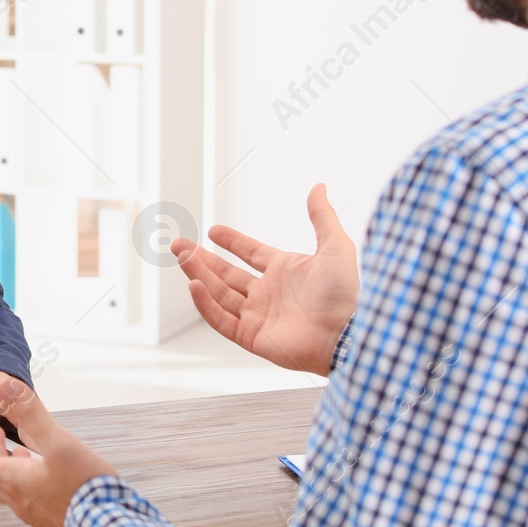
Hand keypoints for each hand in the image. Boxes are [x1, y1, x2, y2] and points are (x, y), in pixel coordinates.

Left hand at [0, 377, 114, 526]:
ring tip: (18, 450)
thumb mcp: (59, 444)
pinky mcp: (53, 521)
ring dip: (9, 465)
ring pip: (12, 486)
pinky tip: (45, 474)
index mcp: (14, 481)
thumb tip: (11, 388)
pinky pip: (30, 497)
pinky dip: (28, 478)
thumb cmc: (85, 492)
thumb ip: (33, 416)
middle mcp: (20, 500)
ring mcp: (36, 514)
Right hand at [172, 182, 357, 377]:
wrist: (347, 334)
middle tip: (180, 245)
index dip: (232, 242)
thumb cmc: (347, 295)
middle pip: (227, 274)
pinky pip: (222, 320)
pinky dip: (205, 304)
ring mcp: (259, 316)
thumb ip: (322, 217)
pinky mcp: (253, 338)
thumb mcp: (336, 246)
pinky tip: (194, 285)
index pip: (251, 254)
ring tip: (182, 258)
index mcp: (286, 272)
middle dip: (201, 258)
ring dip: (199, 274)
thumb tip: (319, 188)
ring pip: (219, 293)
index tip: (213, 231)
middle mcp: (269, 294)